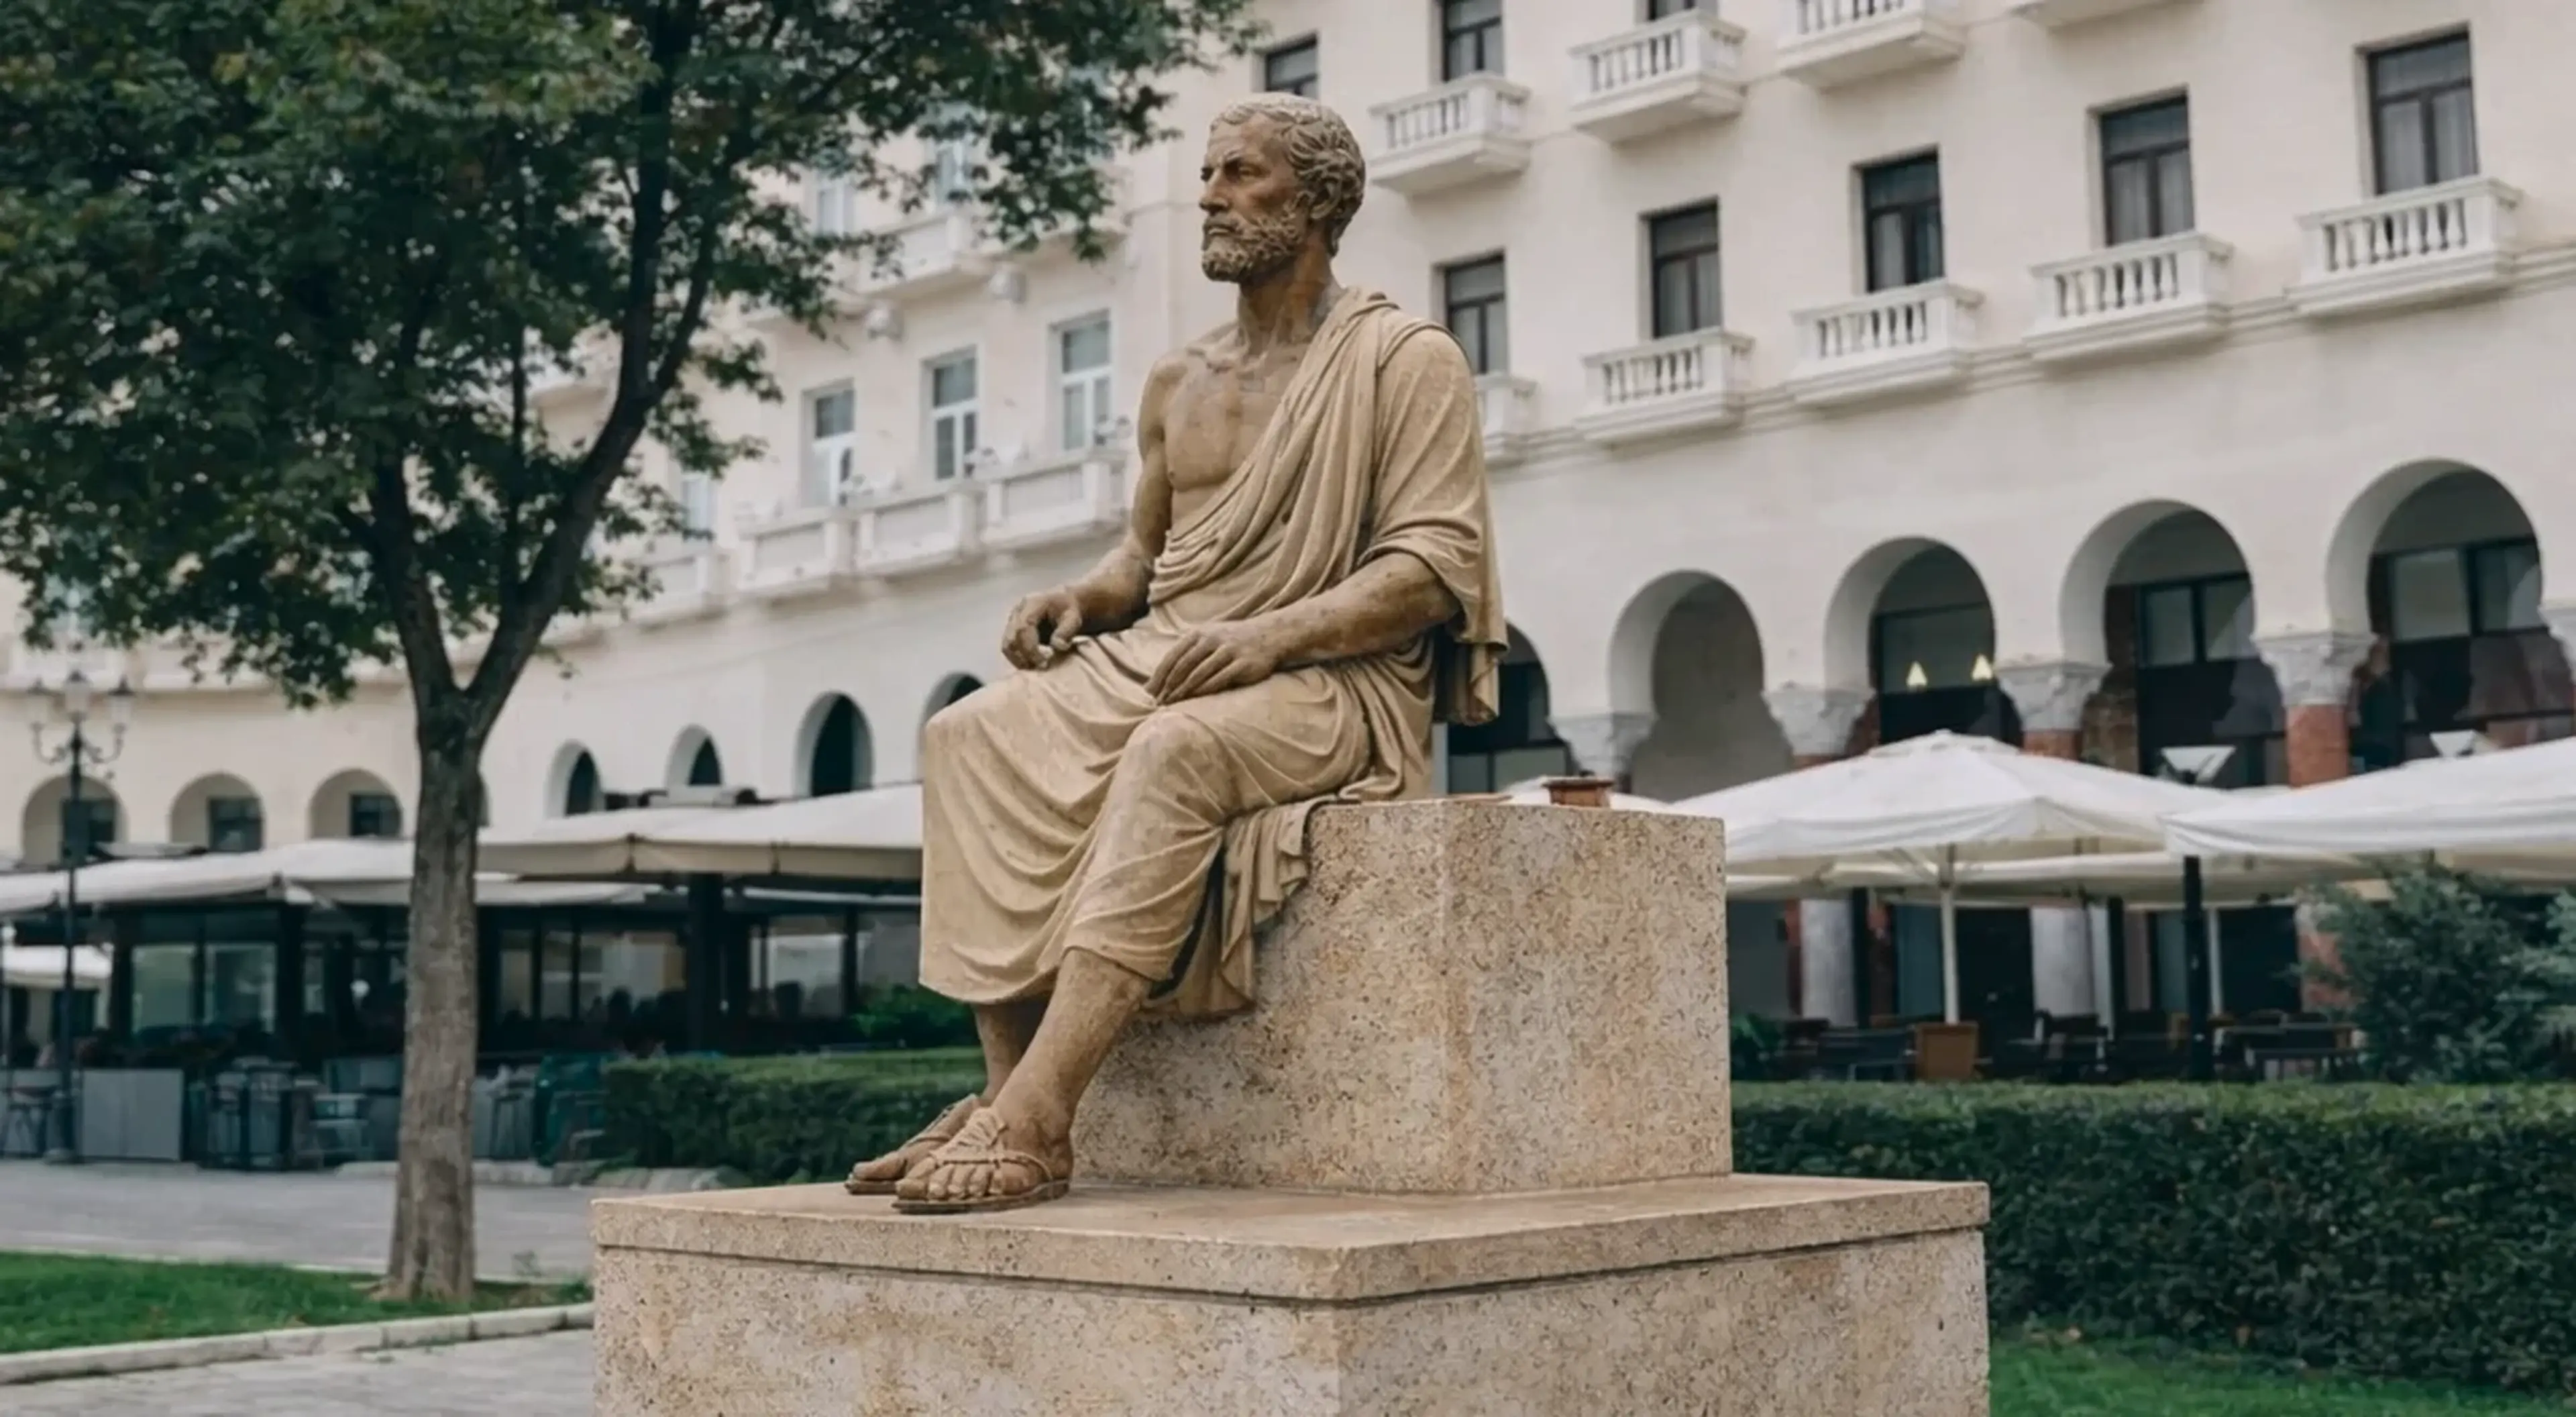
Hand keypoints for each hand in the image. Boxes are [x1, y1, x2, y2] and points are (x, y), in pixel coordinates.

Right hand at [1002, 587, 1084, 669]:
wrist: (1063, 604)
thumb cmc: (1068, 611)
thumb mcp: (1073, 618)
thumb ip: (1066, 631)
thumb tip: (1057, 646)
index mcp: (1031, 604)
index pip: (1023, 628)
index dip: (1030, 648)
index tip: (1043, 663)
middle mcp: (1017, 612)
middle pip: (1011, 638)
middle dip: (1023, 657)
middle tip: (1040, 668)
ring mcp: (1012, 621)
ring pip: (1007, 645)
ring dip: (1018, 660)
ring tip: (1035, 668)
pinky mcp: (1011, 631)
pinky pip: (1009, 648)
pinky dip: (1018, 659)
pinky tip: (1032, 665)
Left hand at [1148, 621, 1284, 703]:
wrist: (1269, 635)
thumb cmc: (1232, 640)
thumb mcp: (1208, 638)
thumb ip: (1187, 653)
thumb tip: (1159, 678)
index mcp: (1199, 633)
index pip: (1173, 656)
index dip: (1160, 675)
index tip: (1150, 692)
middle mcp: (1212, 640)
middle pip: (1183, 666)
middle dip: (1168, 686)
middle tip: (1158, 702)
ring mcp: (1228, 651)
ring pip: (1199, 674)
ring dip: (1183, 691)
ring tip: (1172, 704)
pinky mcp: (1243, 663)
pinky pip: (1219, 679)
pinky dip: (1204, 690)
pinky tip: (1195, 700)